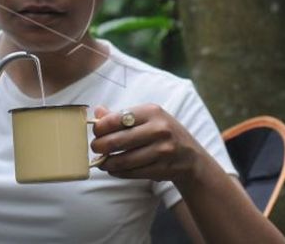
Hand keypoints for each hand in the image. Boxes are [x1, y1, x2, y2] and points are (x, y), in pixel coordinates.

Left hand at [90, 104, 206, 184]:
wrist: (190, 156)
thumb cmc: (162, 132)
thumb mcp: (146, 117)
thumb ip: (120, 115)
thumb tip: (97, 111)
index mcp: (151, 112)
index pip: (116, 119)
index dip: (100, 127)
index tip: (95, 132)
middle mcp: (158, 129)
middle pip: (117, 141)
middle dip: (100, 146)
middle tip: (94, 148)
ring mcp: (162, 150)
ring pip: (123, 160)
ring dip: (107, 162)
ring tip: (101, 161)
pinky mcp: (162, 169)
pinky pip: (132, 172)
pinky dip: (118, 172)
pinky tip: (113, 169)